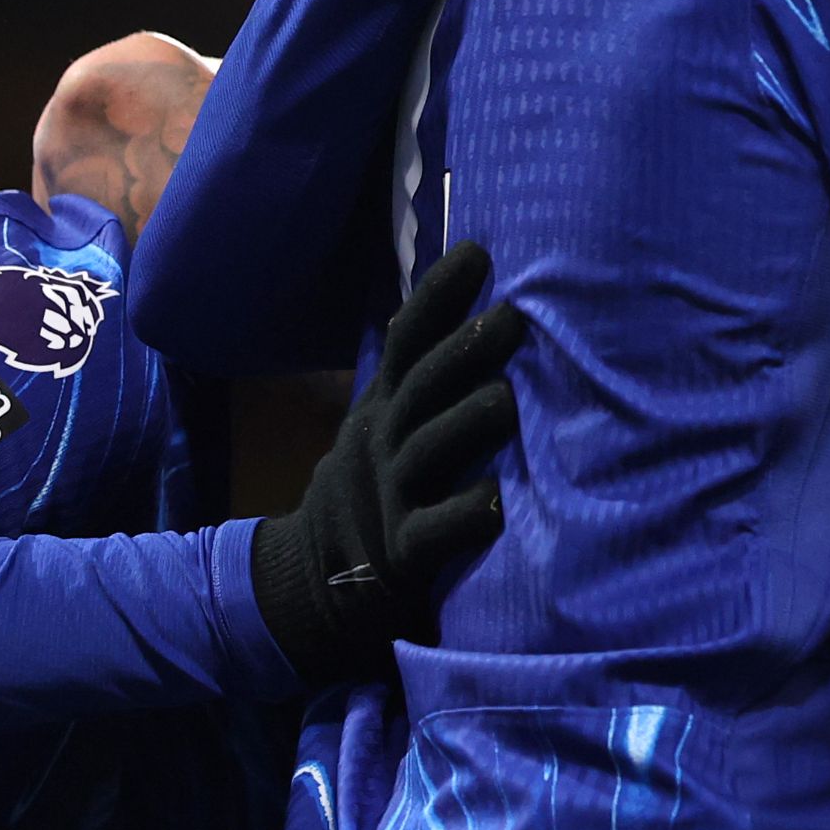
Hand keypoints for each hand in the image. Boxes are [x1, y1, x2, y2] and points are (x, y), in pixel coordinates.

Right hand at [248, 244, 523, 682]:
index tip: (477, 251)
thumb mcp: (389, 417)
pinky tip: (497, 503)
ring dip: (466, 424)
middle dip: (464, 351)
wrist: (316, 577)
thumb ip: (426, 370)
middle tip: (513, 319)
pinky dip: (464, 517)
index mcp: (387, 403)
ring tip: (507, 400)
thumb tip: (483, 292)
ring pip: (427, 452)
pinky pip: (433, 533)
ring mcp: (393, 495)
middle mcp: (386, 440)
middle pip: (422, 388)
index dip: (438, 295)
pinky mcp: (406, 553)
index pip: (409, 338)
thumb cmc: (384, 479)